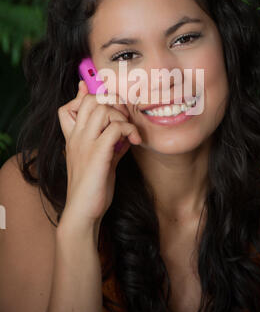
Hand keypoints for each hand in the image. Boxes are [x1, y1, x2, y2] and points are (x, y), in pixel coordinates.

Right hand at [57, 80, 141, 233]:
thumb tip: (121, 126)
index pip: (74, 103)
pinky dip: (128, 130)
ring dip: (122, 117)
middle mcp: (76, 136)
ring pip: (103, 109)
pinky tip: (133, 141)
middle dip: (113, 104)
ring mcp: (84, 143)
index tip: (112, 108)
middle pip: (92, 99)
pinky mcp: (96, 154)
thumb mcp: (101, 156)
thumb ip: (108, 138)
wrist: (82, 212)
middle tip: (125, 120)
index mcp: (74, 136)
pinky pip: (115, 128)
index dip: (93, 99)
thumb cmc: (93, 185)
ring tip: (129, 133)